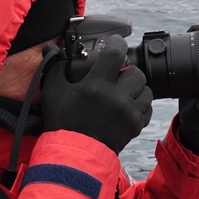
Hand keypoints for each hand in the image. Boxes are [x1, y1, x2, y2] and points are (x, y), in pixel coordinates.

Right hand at [41, 34, 152, 153]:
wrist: (75, 155)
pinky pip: (147, 108)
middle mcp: (117, 97)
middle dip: (127, 71)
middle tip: (117, 75)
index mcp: (97, 85)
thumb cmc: (63, 123)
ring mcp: (129, 112)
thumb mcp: (53, 93)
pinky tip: (128, 105)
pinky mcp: (136, 126)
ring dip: (136, 87)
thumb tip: (51, 49)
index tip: (116, 43)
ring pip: (145, 89)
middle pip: (136, 72)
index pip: (116, 53)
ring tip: (123, 91)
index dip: (117, 43)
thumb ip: (54, 68)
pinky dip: (140, 104)